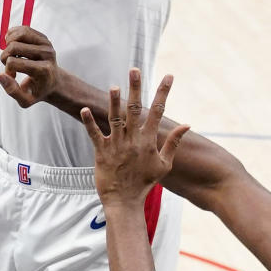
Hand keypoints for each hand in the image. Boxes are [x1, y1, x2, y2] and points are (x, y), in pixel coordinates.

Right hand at [0, 26, 58, 107]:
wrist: (54, 83)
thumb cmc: (37, 91)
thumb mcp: (25, 100)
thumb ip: (11, 91)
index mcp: (43, 70)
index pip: (13, 62)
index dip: (7, 69)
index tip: (13, 77)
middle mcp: (47, 54)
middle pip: (14, 46)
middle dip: (5, 56)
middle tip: (10, 65)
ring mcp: (47, 44)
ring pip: (18, 34)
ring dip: (8, 43)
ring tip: (12, 54)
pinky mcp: (44, 38)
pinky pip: (23, 29)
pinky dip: (13, 35)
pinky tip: (13, 45)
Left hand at [81, 70, 188, 206]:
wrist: (125, 201)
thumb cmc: (144, 182)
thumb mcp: (164, 164)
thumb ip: (174, 143)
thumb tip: (186, 125)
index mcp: (149, 140)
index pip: (158, 111)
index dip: (163, 92)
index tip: (168, 76)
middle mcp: (133, 139)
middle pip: (134, 108)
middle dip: (135, 88)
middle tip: (134, 70)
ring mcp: (117, 144)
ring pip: (115, 118)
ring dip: (114, 102)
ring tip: (115, 86)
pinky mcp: (102, 152)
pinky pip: (95, 134)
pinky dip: (89, 122)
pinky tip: (84, 110)